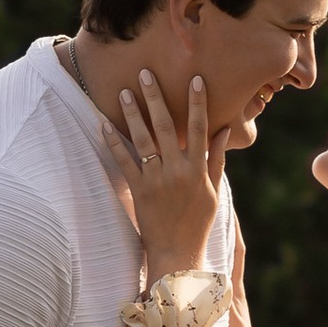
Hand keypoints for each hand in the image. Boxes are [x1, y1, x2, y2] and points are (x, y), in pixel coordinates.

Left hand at [106, 67, 223, 280]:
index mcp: (198, 169)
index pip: (198, 128)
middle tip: (145, 73)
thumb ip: (217, 159)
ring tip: (124, 91)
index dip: (197, 103)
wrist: (177, 253)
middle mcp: (177, 170)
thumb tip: (222, 131)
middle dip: (155, 97)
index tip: (195, 79)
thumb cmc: (198, 223)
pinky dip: (114, 143)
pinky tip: (104, 124)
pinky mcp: (138, 190)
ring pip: (143, 139)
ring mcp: (156, 180)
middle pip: (165, 126)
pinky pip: (124, 162)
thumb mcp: (213, 191)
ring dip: (132, 113)